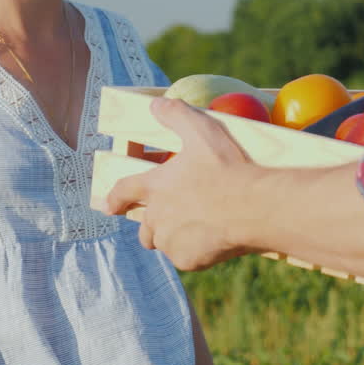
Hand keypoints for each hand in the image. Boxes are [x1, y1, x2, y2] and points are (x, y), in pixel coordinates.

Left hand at [105, 97, 260, 268]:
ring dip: (174, 237)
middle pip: (145, 227)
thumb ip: (176, 115)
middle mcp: (156, 217)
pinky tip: (215, 239)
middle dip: (155, 224)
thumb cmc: (227, 167)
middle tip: (178, 217)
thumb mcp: (202, 131)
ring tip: (200, 226)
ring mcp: (171, 241)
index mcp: (155, 187)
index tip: (109, 207)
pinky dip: (195, 250)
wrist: (254, 207)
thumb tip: (155, 105)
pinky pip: (185, 257)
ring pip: (164, 243)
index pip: (123, 193)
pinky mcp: (188, 260)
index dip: (115, 199)